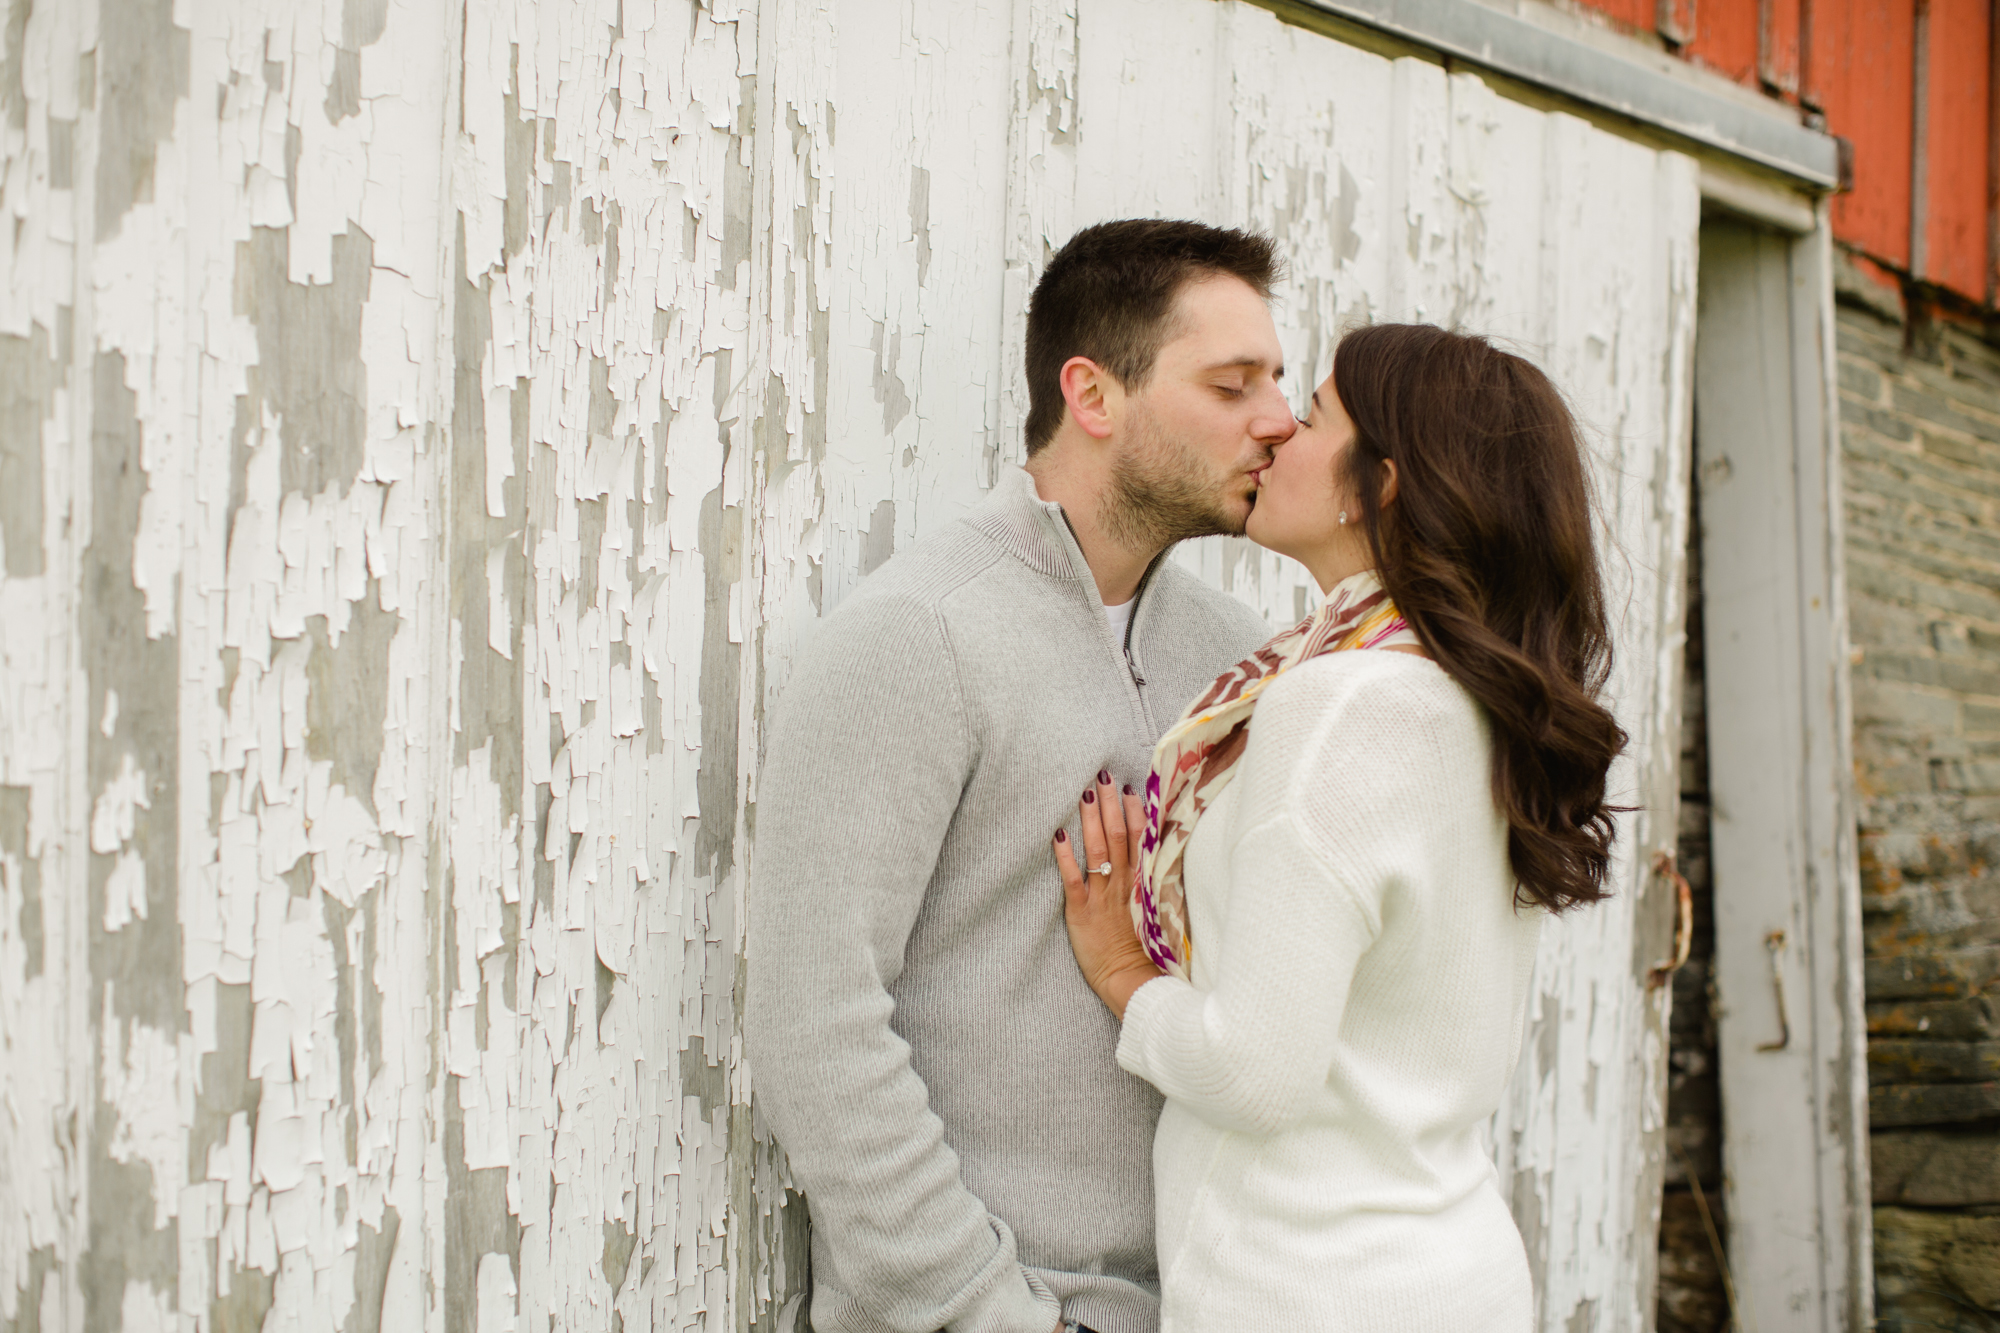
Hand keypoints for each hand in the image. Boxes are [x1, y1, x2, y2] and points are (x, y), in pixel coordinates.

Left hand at [1054, 770, 1163, 1020]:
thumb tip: (1149, 853)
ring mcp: (1102, 896)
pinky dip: (1065, 856)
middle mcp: (1123, 883)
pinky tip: (1057, 834)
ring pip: (1098, 850)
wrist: (1130, 979)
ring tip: (1084, 792)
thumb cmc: (1141, 945)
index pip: (1141, 839)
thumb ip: (1149, 880)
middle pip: (1118, 836)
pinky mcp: (1081, 912)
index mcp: (1141, 882)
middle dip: (1110, 804)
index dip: (1135, 812)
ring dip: (1090, 820)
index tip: (1130, 787)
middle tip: (1103, 775)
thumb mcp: (1151, 908)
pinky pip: (1073, 879)